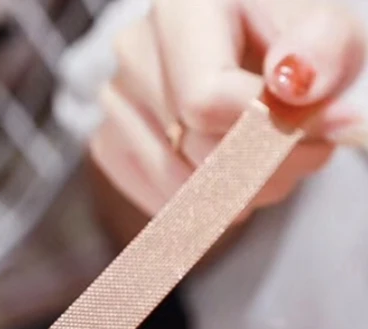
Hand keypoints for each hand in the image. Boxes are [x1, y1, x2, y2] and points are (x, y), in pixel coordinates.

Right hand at [91, 0, 366, 218]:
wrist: (240, 50)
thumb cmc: (282, 38)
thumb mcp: (322, 28)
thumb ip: (323, 48)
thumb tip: (297, 86)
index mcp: (182, 11)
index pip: (205, 101)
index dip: (264, 131)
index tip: (309, 129)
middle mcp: (134, 53)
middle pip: (198, 152)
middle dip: (266, 167)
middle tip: (304, 151)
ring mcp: (115, 104)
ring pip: (181, 189)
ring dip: (242, 194)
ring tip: (271, 164)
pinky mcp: (108, 146)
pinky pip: (163, 205)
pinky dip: (207, 206)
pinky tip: (231, 177)